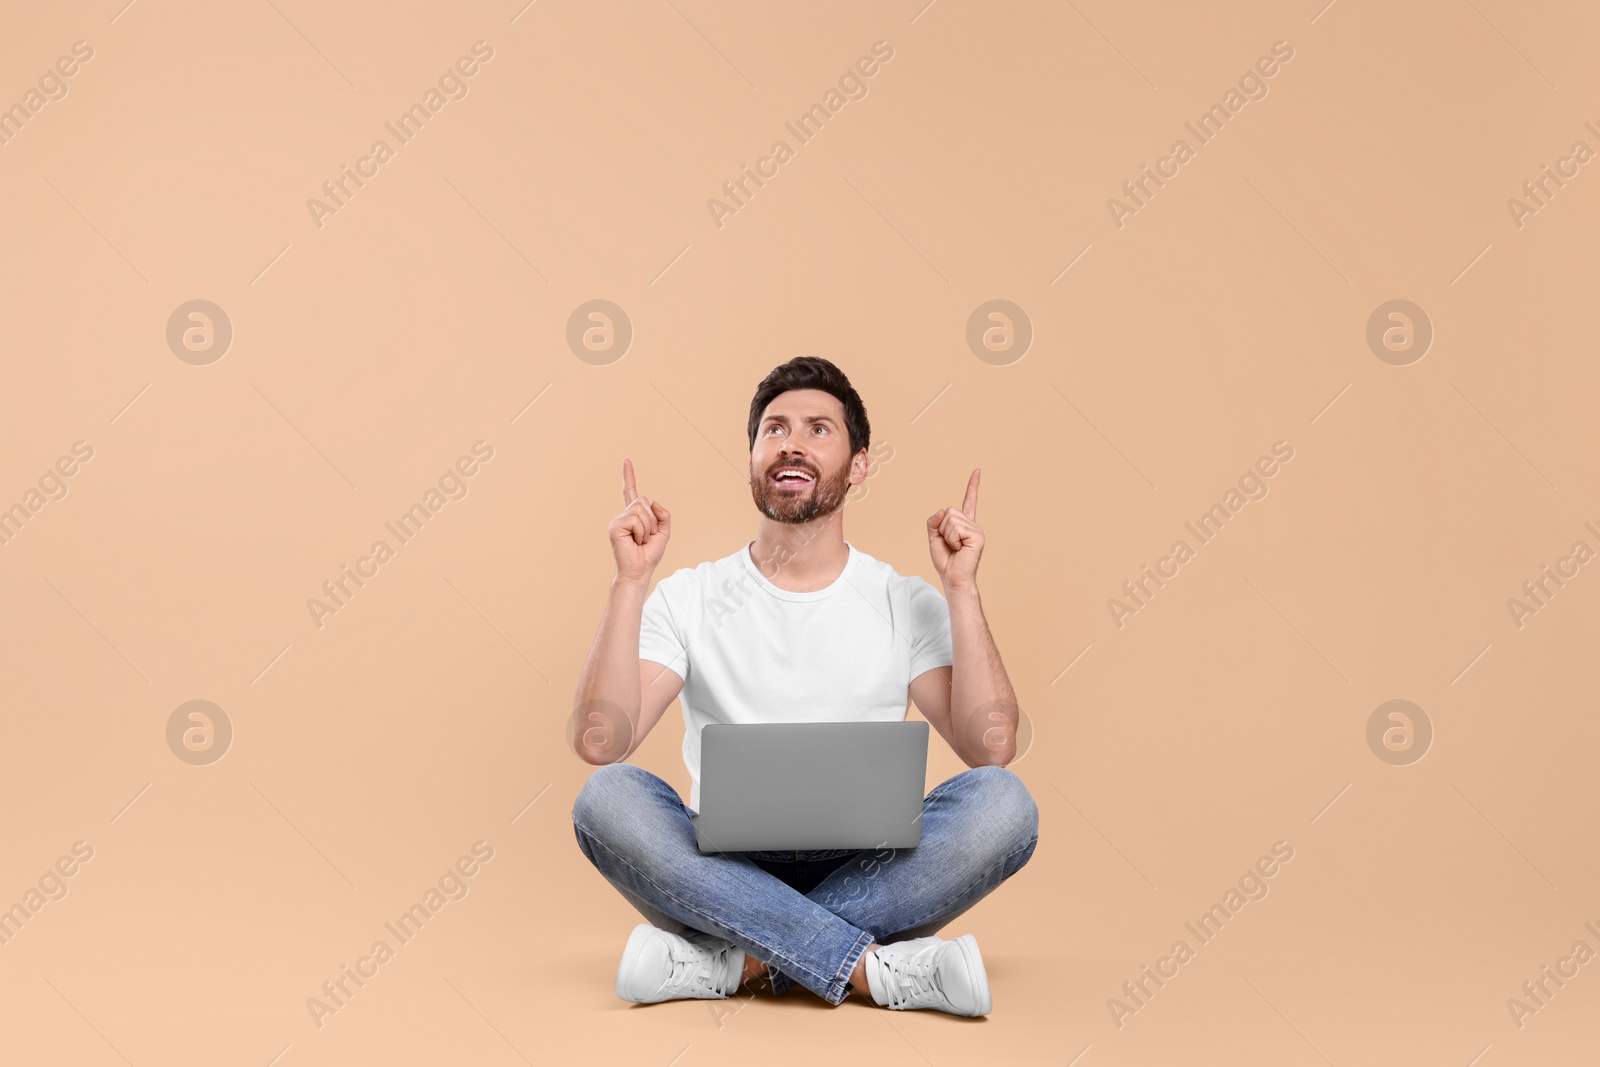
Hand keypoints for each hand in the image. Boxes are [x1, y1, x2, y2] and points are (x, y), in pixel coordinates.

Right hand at [609, 459, 670, 582]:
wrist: (639, 571)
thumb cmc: (648, 555)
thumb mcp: (664, 533)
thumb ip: (663, 515)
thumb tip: (652, 502)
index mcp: (633, 516)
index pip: (631, 493)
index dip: (629, 477)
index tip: (626, 461)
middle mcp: (623, 516)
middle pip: (644, 501)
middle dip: (652, 520)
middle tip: (645, 537)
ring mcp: (617, 521)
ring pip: (641, 510)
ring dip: (648, 528)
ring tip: (640, 540)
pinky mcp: (615, 527)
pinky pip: (636, 519)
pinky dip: (641, 531)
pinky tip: (635, 541)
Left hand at [927, 469, 983, 589]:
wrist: (953, 578)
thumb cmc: (946, 561)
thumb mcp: (934, 537)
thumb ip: (934, 522)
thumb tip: (942, 510)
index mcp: (964, 524)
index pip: (969, 501)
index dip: (973, 486)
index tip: (977, 471)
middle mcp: (972, 524)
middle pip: (949, 511)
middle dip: (942, 528)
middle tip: (950, 544)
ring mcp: (976, 529)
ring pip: (951, 519)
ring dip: (947, 535)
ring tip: (955, 547)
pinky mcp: (977, 536)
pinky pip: (955, 529)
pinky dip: (952, 539)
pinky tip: (960, 548)